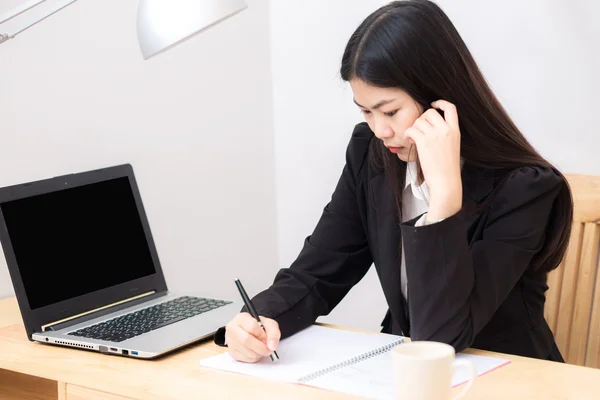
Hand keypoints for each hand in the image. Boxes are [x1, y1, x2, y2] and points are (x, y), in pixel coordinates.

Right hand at [225, 312, 279, 362]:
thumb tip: (272, 346)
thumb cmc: (259, 327)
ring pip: (246, 351)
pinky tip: (255, 351)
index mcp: (241, 318)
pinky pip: (245, 359)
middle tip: (268, 349)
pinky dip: (254, 358)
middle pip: (246, 340)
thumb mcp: (270, 325)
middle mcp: (233, 328)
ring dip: (258, 353)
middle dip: (260, 347)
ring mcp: (230, 341)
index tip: (266, 337)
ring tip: (262, 348)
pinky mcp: (232, 352)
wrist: (252, 331)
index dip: (261, 335)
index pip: (251, 327)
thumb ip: (273, 333)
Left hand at [404, 100, 461, 220]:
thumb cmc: (446, 168)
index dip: (440, 103)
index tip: (433, 104)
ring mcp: (435, 135)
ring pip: (419, 121)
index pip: (451, 108)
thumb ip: (444, 134)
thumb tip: (429, 126)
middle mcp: (446, 130)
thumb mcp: (452, 147)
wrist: (446, 182)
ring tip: (413, 139)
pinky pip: (411, 130)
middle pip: (430, 112)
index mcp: (455, 130)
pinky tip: (410, 141)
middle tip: (419, 130)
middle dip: (421, 119)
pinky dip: (407, 134)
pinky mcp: (424, 142)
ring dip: (413, 128)